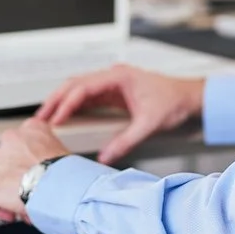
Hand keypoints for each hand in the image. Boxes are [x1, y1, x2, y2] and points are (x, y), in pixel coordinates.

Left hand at [0, 117, 69, 223]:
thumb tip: (48, 177)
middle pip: (8, 162)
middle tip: (31, 194)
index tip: (35, 177)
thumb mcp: (64, 154)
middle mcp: (11, 139)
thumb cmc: (68, 174)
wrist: (58, 184)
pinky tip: (9, 214)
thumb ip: (49, 158)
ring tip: (24, 207)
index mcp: (32, 129)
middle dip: (17, 180)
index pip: (23, 144)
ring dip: (8, 194)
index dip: (28, 165)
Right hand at [37, 65, 204, 164]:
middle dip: (56, 101)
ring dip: (62, 103)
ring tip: (47, 119)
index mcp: (119, 77)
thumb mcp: (150, 125)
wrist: (194, 101)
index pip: (83, 87)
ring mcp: (113, 85)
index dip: (66, 103)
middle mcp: (113, 78)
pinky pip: (88, 98)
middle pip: (75, 85)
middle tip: (40, 119)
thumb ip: (126, 141)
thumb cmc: (176, 103)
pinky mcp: (115, 95)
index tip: (55, 119)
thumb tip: (105, 156)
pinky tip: (66, 119)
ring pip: (79, 90)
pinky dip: (74, 107)